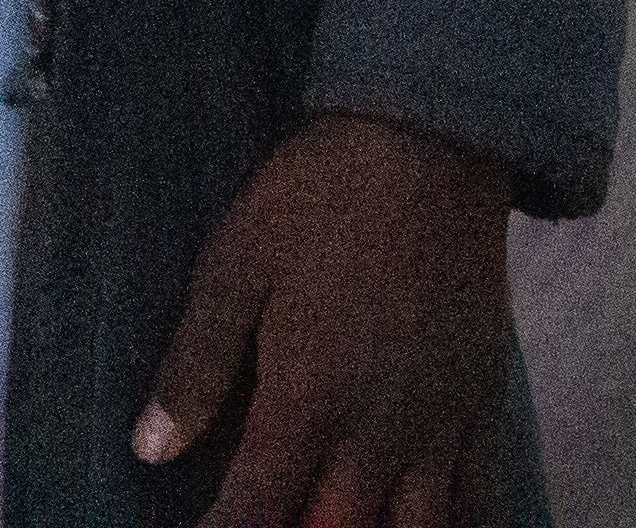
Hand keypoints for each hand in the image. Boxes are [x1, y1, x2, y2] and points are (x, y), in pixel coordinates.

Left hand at [134, 110, 515, 527]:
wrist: (429, 146)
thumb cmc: (316, 199)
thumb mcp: (233, 267)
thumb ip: (196, 366)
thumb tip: (150, 451)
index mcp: (308, 401)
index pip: (257, 510)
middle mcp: (379, 433)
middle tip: (264, 520)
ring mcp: (441, 423)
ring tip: (332, 521)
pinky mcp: (484, 401)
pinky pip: (481, 494)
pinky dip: (455, 523)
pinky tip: (424, 524)